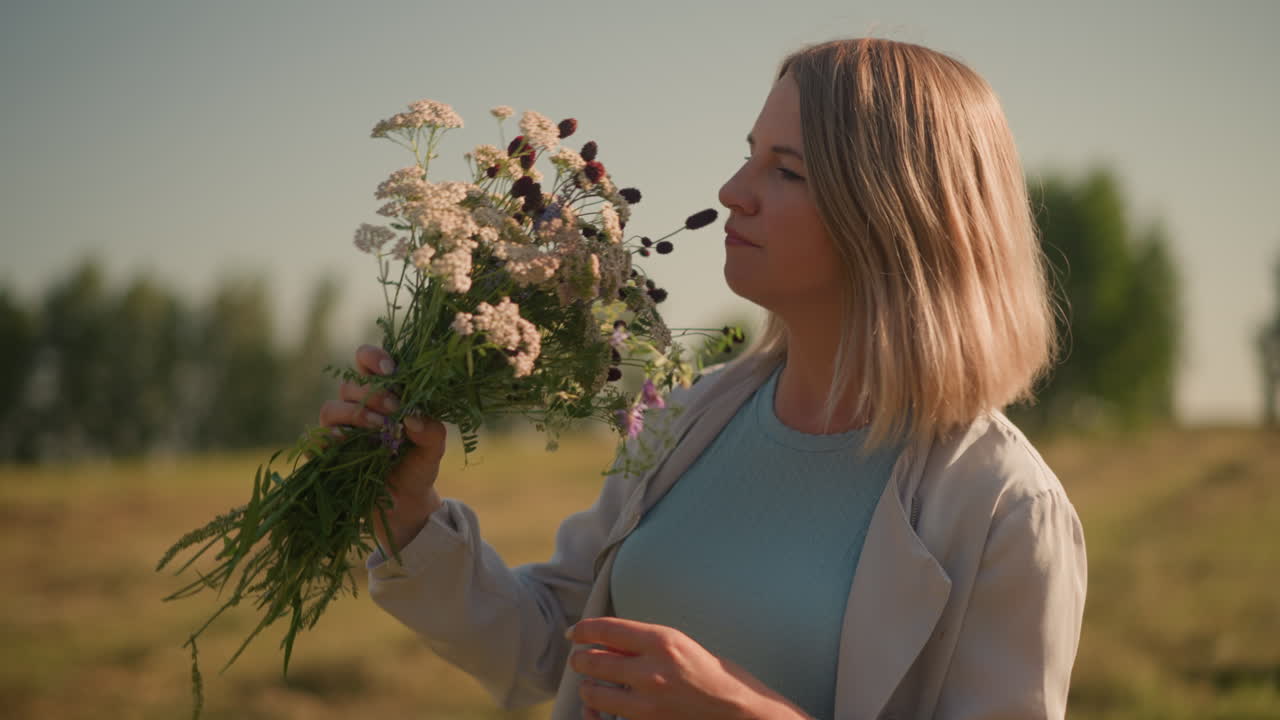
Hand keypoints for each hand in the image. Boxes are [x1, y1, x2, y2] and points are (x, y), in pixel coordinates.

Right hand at [317, 344, 447, 551]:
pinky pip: (315, 439)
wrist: (404, 503)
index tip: (392, 371)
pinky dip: (328, 438)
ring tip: (380, 428)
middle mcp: (355, 407)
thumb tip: (414, 418)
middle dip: (374, 393)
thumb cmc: (417, 466)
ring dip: (355, 414)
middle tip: (396, 408)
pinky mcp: (325, 455)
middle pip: (349, 385)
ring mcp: (338, 430)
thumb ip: (431, 431)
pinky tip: (346, 442)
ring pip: (331, 408)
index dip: (374, 358)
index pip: (366, 362)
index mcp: (380, 394)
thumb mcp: (433, 449)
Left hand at [567, 617, 810, 719]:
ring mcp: (647, 702)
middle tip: (579, 659)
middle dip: (580, 659)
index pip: (605, 629)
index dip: (582, 629)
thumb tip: (610, 641)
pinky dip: (598, 714)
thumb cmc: (718, 676)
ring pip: (594, 693)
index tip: (574, 633)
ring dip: (588, 687)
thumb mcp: (682, 646)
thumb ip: (646, 644)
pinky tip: (598, 711)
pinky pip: (608, 719)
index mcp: (662, 641)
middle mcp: (651, 670)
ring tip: (592, 685)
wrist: (742, 712)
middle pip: (593, 660)